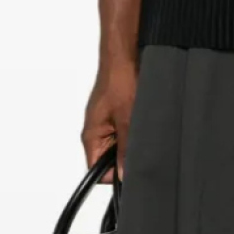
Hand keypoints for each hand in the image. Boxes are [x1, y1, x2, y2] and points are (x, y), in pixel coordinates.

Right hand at [82, 58, 137, 182]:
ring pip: (120, 147)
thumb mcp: (127, 121)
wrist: (124, 57)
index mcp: (92, 136)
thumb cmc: (119, 81)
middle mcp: (96, 132)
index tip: (130, 170)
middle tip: (139, 146)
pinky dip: (134, 131)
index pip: (97, 171)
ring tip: (140, 128)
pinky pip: (125, 133)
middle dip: (125, 158)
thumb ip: (125, 150)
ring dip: (131, 143)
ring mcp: (106, 124)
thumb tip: (125, 174)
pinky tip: (142, 121)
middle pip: (109, 161)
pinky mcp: (116, 115)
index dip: (115, 175)